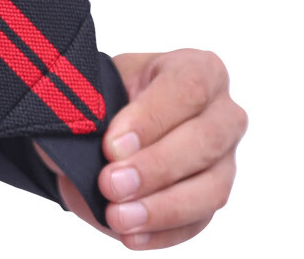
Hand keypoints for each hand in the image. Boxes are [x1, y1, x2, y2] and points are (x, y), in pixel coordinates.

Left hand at [36, 49, 246, 249]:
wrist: (110, 123)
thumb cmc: (111, 95)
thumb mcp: (97, 85)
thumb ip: (92, 104)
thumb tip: (79, 135)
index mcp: (197, 69)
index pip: (187, 89)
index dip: (150, 119)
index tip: (111, 144)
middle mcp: (222, 112)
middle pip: (204, 141)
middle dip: (154, 167)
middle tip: (110, 184)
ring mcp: (224, 158)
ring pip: (210, 188)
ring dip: (161, 208)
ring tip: (118, 216)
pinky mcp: (213, 197)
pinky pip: (198, 222)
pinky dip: (163, 232)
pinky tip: (132, 234)